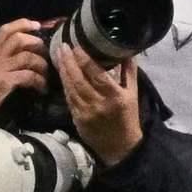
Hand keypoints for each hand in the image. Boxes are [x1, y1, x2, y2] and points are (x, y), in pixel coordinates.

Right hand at [0, 19, 51, 119]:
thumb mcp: (1, 69)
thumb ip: (13, 56)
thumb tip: (37, 44)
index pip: (5, 30)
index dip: (23, 24)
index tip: (39, 25)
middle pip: (18, 39)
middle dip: (37, 45)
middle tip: (46, 56)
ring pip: (27, 56)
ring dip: (42, 65)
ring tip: (46, 75)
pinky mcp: (3, 81)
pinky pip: (28, 75)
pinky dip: (39, 81)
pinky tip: (42, 88)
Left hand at [55, 42, 143, 166]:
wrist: (120, 145)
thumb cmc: (128, 116)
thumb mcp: (133, 93)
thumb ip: (128, 72)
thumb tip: (126, 51)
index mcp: (115, 96)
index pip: (96, 74)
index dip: (84, 59)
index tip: (77, 46)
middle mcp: (99, 103)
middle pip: (79, 79)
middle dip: (69, 61)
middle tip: (62, 46)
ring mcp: (85, 111)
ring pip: (70, 87)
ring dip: (63, 70)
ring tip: (58, 56)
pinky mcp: (76, 118)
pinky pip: (68, 97)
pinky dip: (63, 84)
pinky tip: (61, 73)